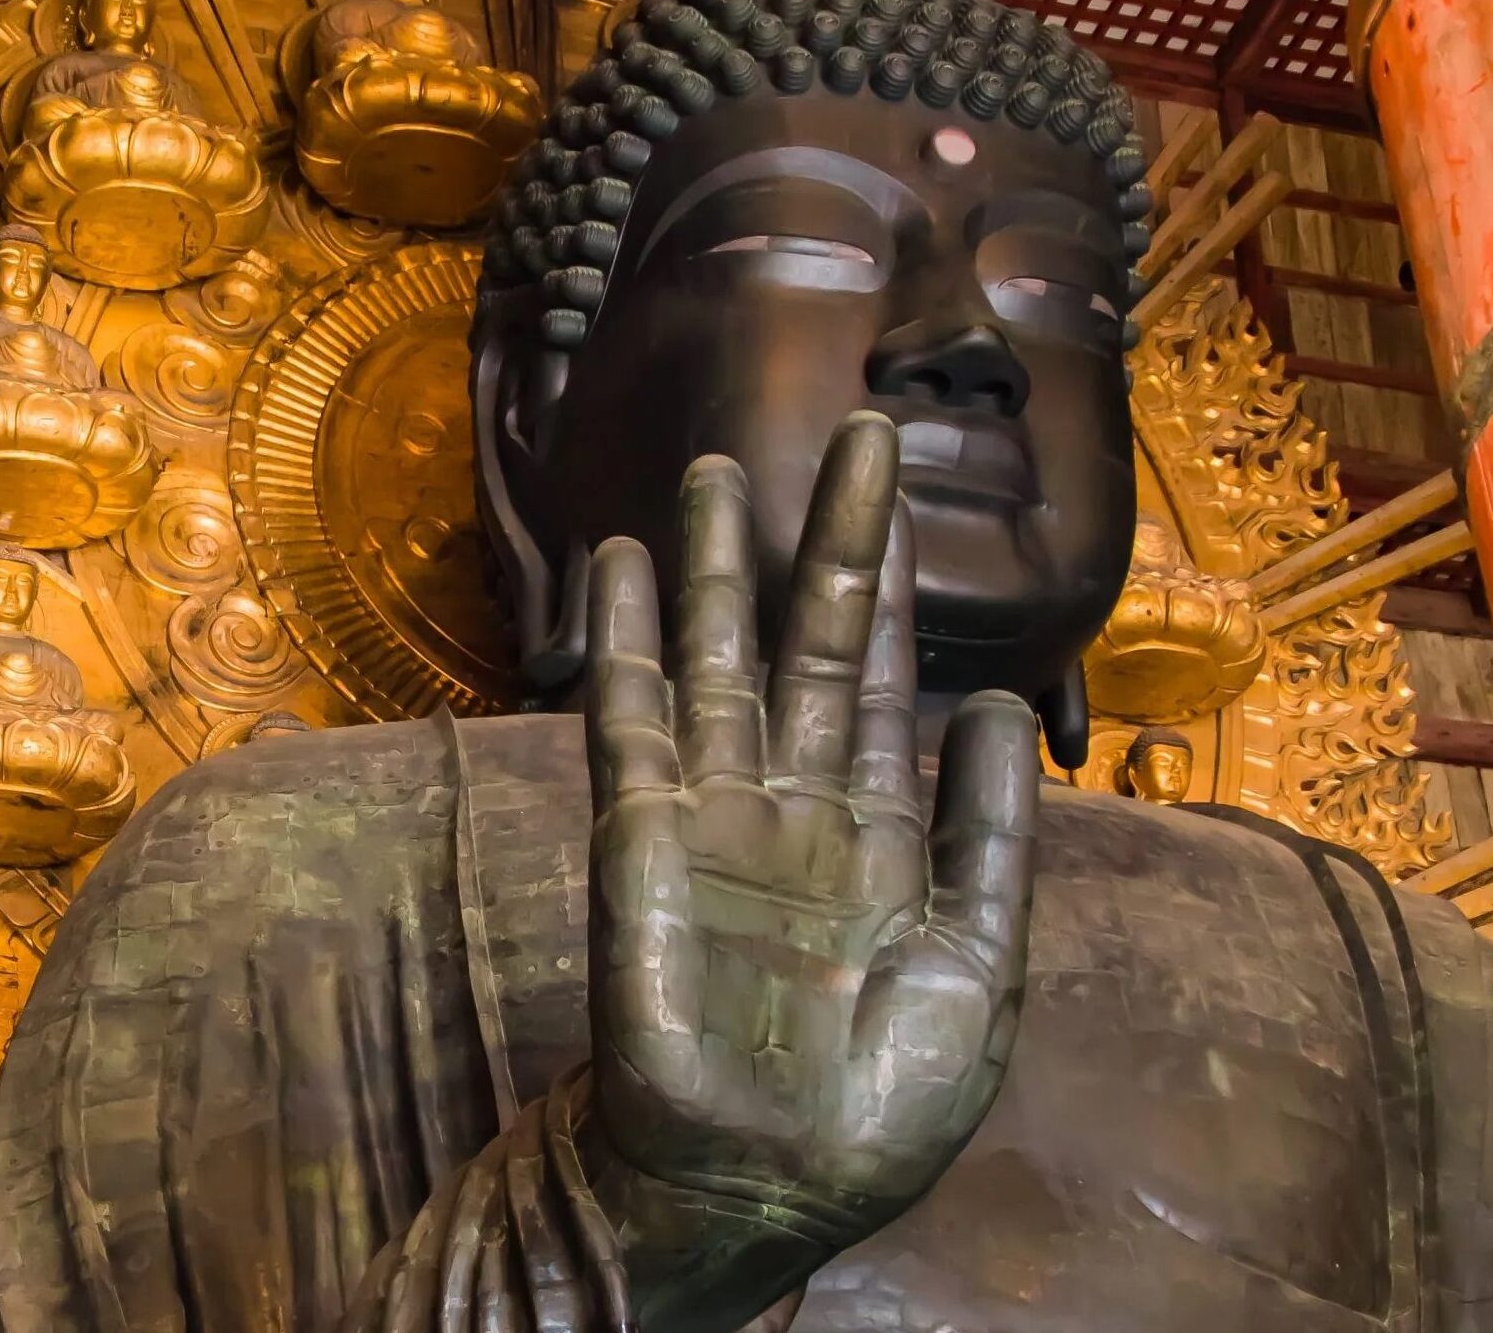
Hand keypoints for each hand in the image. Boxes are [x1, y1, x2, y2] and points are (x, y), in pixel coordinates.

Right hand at [586, 411, 1037, 1246]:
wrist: (761, 1187)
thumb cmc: (876, 1104)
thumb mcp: (975, 967)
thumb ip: (990, 835)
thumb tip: (1000, 703)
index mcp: (878, 831)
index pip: (884, 676)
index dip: (891, 581)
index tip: (898, 483)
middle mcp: (793, 803)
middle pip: (808, 642)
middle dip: (825, 540)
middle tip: (850, 432)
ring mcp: (713, 815)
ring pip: (714, 661)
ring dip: (711, 569)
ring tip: (711, 474)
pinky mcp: (644, 840)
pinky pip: (633, 722)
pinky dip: (626, 642)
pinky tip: (620, 567)